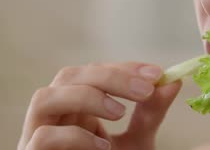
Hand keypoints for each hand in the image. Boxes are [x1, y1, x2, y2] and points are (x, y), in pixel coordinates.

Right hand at [17, 62, 181, 149]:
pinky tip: (102, 147)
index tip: (156, 74)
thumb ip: (150, 114)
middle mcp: (54, 117)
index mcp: (76, 107)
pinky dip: (75, 136)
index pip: (92, 72)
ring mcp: (36, 137)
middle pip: (68, 76)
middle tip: (145, 90)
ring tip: (119, 113)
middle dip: (109, 77)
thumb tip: (173, 82)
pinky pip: (43, 137)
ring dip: (86, 97)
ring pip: (44, 98)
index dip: (123, 68)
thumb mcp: (137, 142)